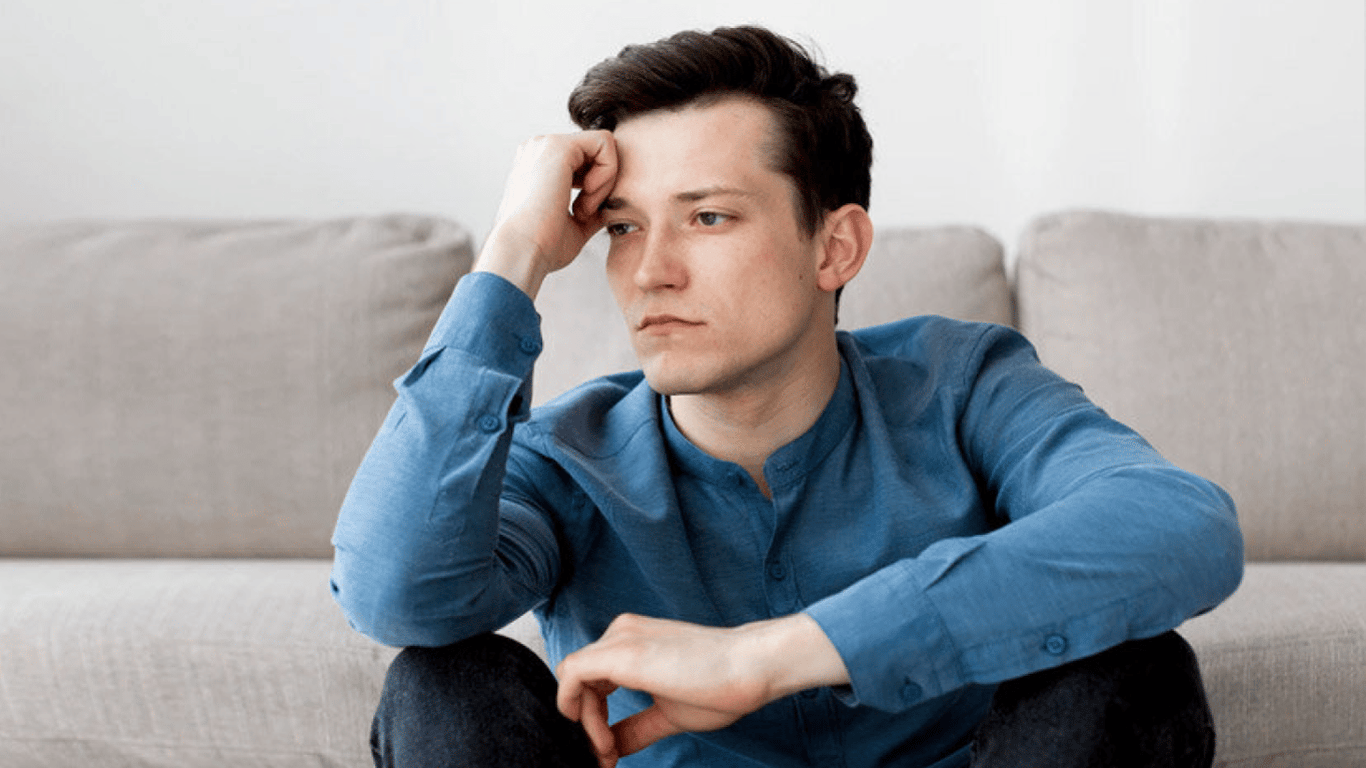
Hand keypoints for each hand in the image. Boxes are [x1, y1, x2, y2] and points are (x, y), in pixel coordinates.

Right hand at [475, 130, 618, 298]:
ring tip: (584, 207)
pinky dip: (608, 171)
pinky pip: (604, 144)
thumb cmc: (542, 245)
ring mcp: (547, 144)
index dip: (595, 188)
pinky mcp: (559, 145)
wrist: (522, 250)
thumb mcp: (573, 225)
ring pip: (602, 146)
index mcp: (538, 167)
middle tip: (585, 212)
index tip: (582, 214)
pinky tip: (589, 193)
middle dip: (602, 184)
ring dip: (605, 179)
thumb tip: (609, 205)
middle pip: (595, 152)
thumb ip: (590, 208)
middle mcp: (540, 150)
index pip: (584, 163)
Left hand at [555, 613, 848, 766]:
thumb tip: (613, 748)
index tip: (611, 752)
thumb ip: (636, 726)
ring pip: (571, 680)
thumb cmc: (721, 685)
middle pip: (578, 681)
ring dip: (585, 723)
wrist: (751, 667)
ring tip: (611, 750)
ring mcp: (619, 639)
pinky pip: (571, 678)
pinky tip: (602, 739)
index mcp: (632, 640)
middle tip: (608, 756)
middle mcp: (621, 632)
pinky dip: (576, 713)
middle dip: (587, 724)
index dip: (593, 719)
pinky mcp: (620, 653)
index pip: (591, 679)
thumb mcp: (668, 712)